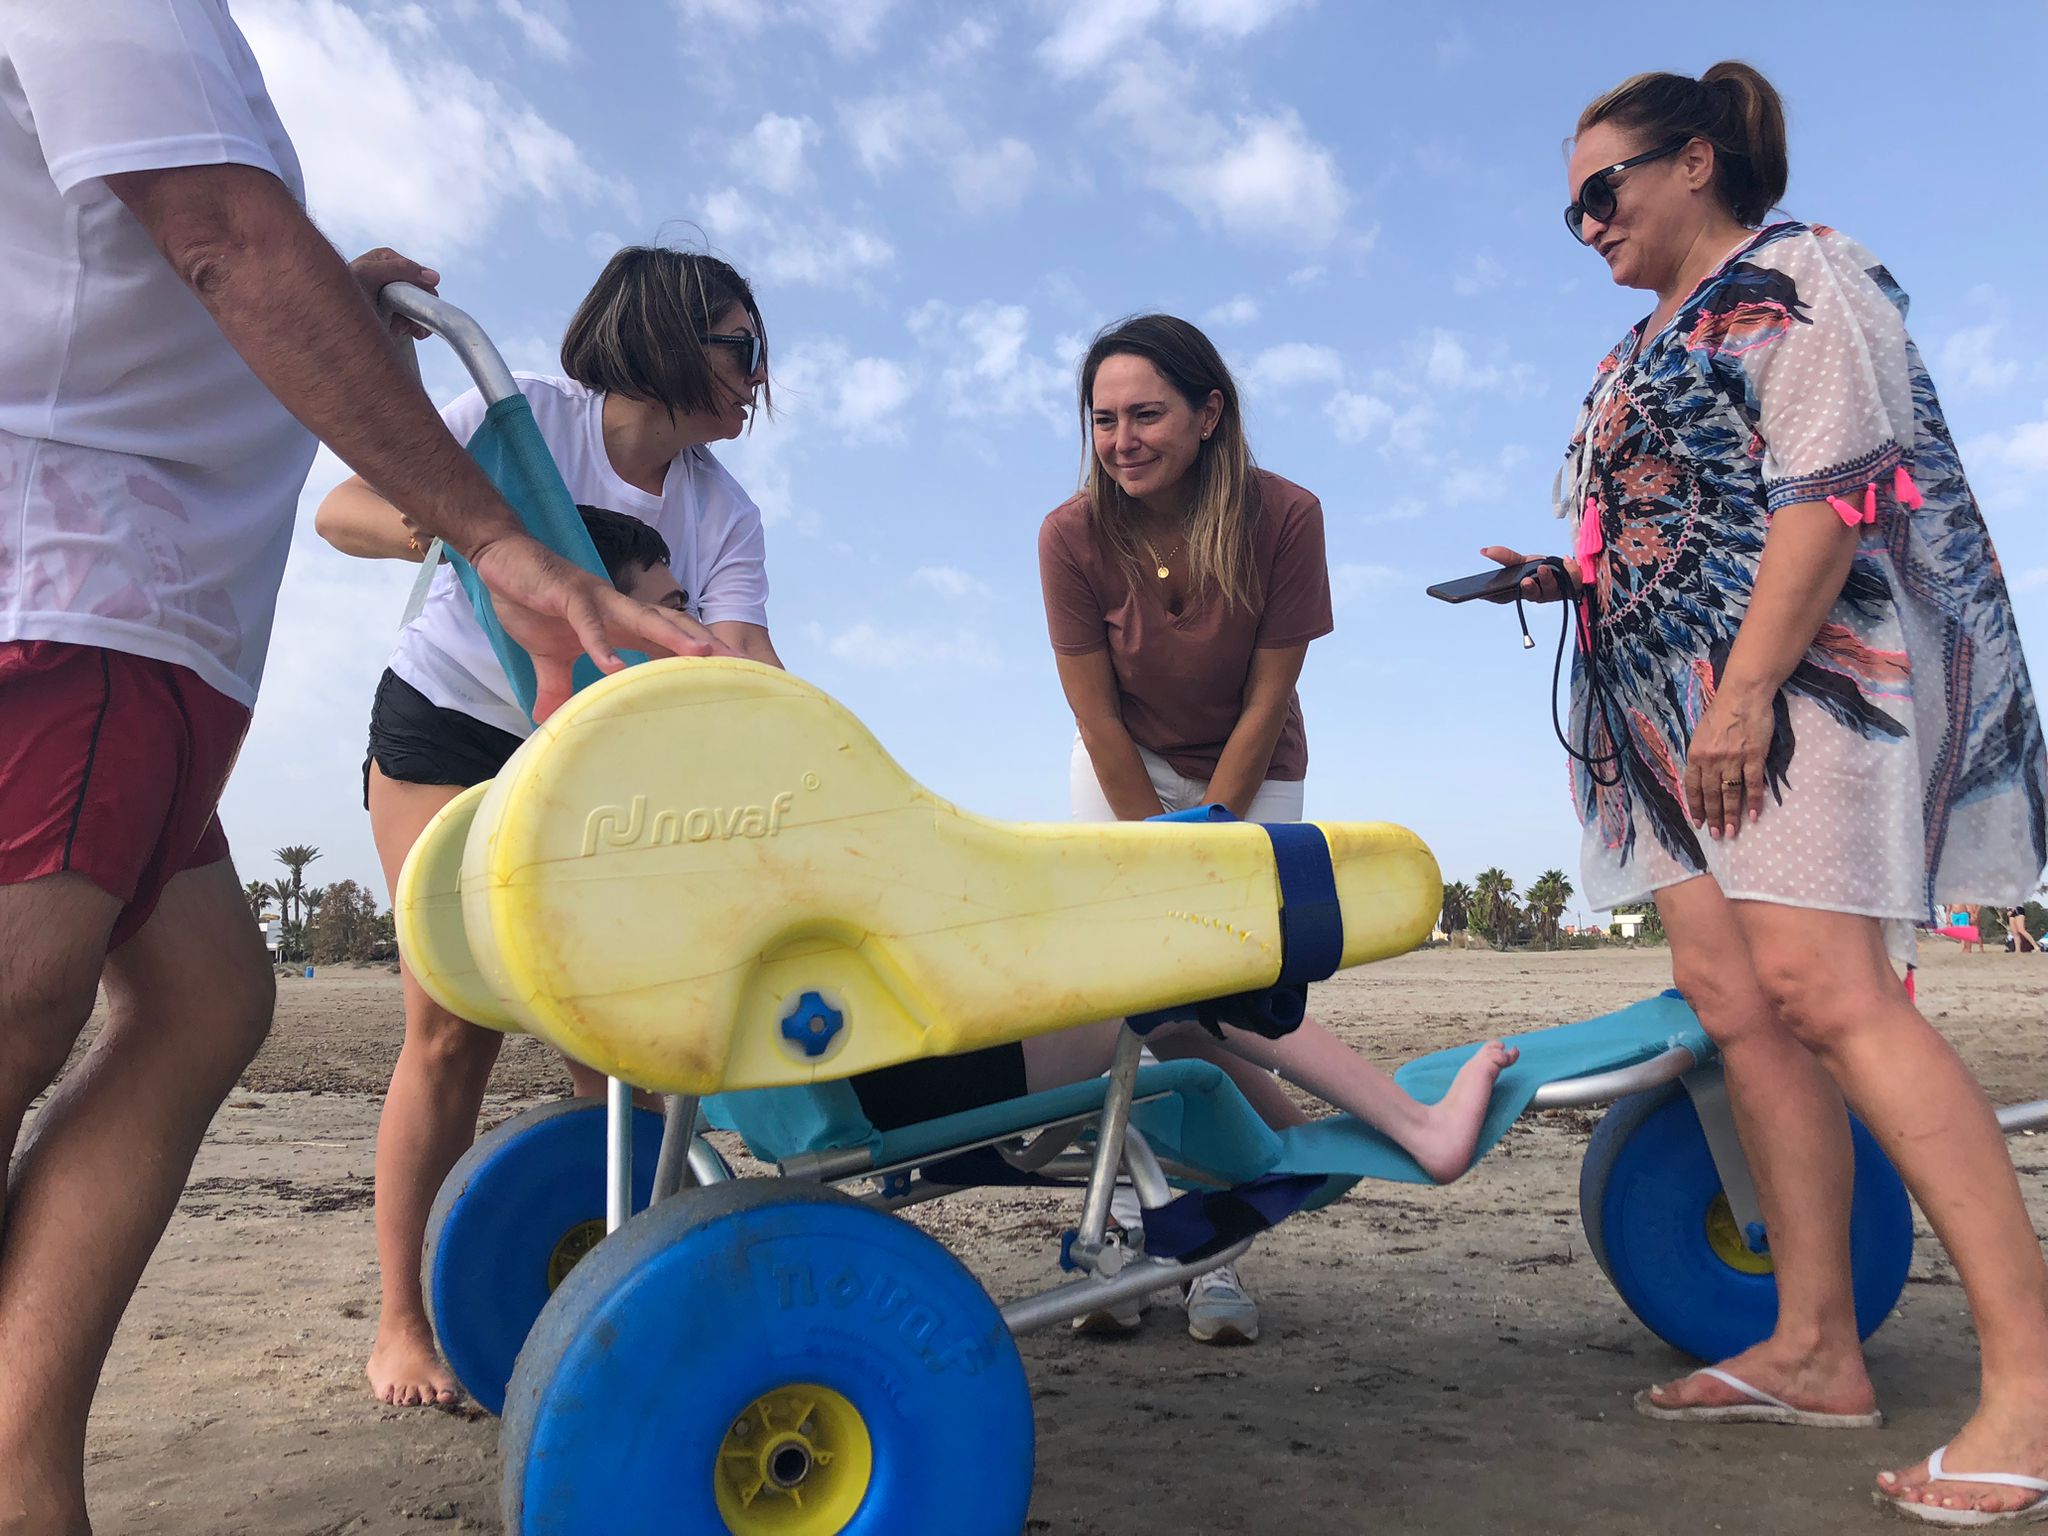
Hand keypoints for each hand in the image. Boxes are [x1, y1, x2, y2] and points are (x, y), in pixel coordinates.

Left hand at [348, 247, 439, 339]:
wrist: (332, 324)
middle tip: (408, 318)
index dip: (420, 286)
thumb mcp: (369, 275)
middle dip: (418, 306)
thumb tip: (435, 277)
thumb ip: (400, 270)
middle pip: (420, 289)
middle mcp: (389, 276)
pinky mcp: (393, 316)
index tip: (419, 300)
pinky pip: (414, 321)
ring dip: (415, 320)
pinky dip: (413, 329)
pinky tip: (402, 332)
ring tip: (401, 328)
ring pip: (419, 307)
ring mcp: (392, 297)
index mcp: (383, 259)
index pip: (414, 270)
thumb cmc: (343, 296)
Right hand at [467, 533, 734, 719]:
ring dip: (673, 637)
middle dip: (706, 646)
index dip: (699, 657)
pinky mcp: (567, 594)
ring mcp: (596, 600)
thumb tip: (548, 718)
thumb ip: (556, 683)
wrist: (501, 559)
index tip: (730, 678)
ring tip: (700, 658)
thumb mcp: (547, 653)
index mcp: (621, 624)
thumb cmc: (533, 602)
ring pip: (643, 618)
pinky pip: (588, 622)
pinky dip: (601, 644)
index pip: (669, 640)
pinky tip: (612, 667)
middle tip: (738, 669)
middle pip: (672, 626)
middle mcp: (619, 609)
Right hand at [1479, 546, 1574, 603]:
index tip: (1485, 594)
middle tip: (1525, 581)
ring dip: (1547, 579)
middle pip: (1532, 595)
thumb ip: (1505, 557)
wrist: (1569, 570)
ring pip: (1552, 589)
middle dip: (1529, 588)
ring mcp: (1556, 592)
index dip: (1495, 597)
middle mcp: (1539, 595)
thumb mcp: (1523, 562)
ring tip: (1544, 568)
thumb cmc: (1542, 569)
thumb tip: (1484, 551)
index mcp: (1523, 591)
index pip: (1506, 597)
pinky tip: (1567, 560)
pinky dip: (1571, 570)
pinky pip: (1574, 580)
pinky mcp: (1573, 586)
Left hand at [1683, 685, 1772, 840]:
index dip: (1696, 807)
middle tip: (1716, 835)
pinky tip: (1753, 816)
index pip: (1693, 788)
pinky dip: (1753, 801)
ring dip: (1730, 815)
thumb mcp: (1701, 734)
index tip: (1698, 823)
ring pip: (1730, 793)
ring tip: (1731, 832)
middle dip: (1713, 817)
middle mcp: (1712, 760)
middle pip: (1711, 795)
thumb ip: (1701, 756)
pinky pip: (1753, 784)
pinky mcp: (1754, 756)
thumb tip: (1701, 777)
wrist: (1743, 694)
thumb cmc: (1721, 712)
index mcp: (1696, 754)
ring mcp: (1733, 759)